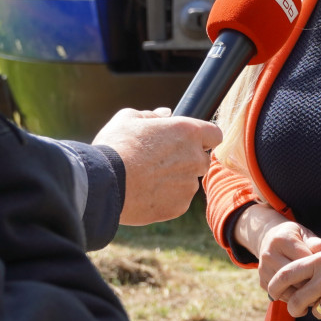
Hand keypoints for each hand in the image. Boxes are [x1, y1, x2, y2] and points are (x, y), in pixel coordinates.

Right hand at [92, 107, 221, 224]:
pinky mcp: (180, 207)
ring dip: (176, 179)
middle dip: (188, 159)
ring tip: (147, 179)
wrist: (105, 183)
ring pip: (189, 181)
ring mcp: (189, 185)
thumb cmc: (116, 146)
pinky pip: (178, 200)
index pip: (215, 134)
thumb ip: (152, 115)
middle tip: (161, 161)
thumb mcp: (128, 119)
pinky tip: (146, 193)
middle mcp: (195, 158)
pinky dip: (167, 198)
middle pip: (202, 159)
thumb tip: (166, 114)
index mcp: (188, 132)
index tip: (190, 141)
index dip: (203, 137)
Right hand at [252, 217, 320, 291]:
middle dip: (310, 284)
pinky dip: (292, 298)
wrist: (269, 238)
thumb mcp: (305, 234)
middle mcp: (269, 254)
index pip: (303, 260)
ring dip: (302, 294)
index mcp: (282, 239)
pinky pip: (280, 296)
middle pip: (294, 277)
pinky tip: (302, 294)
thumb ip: (317, 242)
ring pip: (287, 289)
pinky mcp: (261, 281)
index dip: (317, 268)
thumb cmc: (294, 237)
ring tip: (314, 293)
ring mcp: (263, 269)